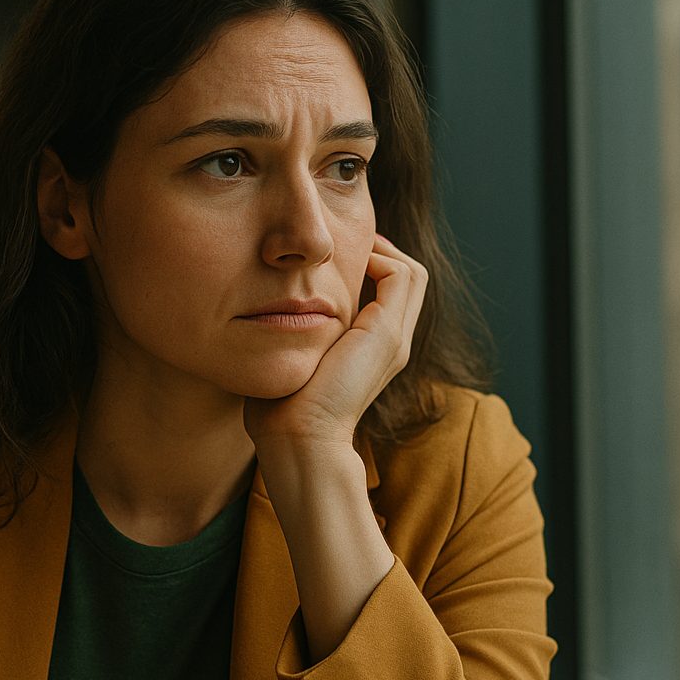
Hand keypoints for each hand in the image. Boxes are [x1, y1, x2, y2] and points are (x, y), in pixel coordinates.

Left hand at [243, 231, 427, 451]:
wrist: (299, 437)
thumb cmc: (284, 406)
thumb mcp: (296, 359)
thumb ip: (298, 335)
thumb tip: (268, 313)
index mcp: (376, 351)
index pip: (392, 294)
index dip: (372, 266)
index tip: (336, 256)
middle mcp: (394, 344)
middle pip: (409, 279)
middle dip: (381, 252)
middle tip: (348, 242)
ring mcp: (394, 339)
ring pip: (410, 273)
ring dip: (382, 251)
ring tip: (350, 245)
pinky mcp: (385, 334)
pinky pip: (401, 276)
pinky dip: (380, 258)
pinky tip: (347, 260)